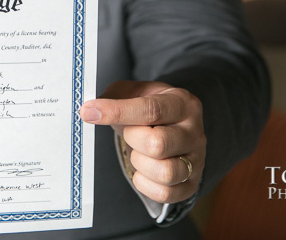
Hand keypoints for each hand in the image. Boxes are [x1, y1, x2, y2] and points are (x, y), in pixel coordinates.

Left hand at [79, 80, 204, 204]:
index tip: (89, 112)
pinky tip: (142, 170)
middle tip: (130, 133)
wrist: (174, 127)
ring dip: (140, 163)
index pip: (151, 109)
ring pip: (165, 172)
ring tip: (138, 152)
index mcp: (182, 103)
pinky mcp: (191, 184)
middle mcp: (195, 132)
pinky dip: (145, 184)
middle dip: (133, 139)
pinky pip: (166, 194)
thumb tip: (90, 111)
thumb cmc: (150, 109)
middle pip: (158, 143)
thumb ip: (114, 96)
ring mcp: (197, 161)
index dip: (116, 111)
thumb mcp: (135, 92)